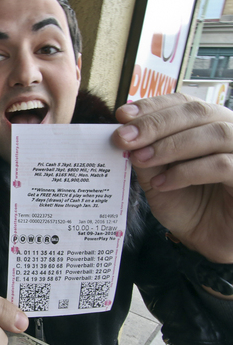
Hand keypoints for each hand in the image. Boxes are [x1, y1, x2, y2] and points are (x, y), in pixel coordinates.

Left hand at [113, 93, 232, 262]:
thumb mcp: (157, 178)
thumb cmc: (186, 206)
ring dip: (170, 145)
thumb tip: (123, 133)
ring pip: (214, 134)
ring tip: (140, 159)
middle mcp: (231, 130)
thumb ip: (145, 154)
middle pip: (197, 113)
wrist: (209, 241)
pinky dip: (187, 171)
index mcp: (208, 124)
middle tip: (124, 137)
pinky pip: (222, 165)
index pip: (183, 103)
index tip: (122, 115)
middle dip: (155, 124)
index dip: (153, 106)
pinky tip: (163, 183)